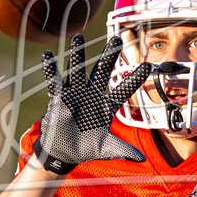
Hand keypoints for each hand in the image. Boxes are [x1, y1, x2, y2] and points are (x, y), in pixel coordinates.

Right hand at [33, 34, 151, 173]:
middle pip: (102, 71)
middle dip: (109, 55)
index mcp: (107, 105)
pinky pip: (54, 82)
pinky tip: (47, 55)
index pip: (124, 89)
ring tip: (78, 37)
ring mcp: (75, 94)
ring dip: (77, 56)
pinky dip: (50, 70)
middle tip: (116, 38)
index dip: (135, 78)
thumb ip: (122, 150)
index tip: (149, 66)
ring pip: (78, 71)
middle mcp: (93, 95)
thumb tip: (141, 159)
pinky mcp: (59, 98)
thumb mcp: (106, 148)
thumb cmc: (87, 147)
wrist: (64, 152)